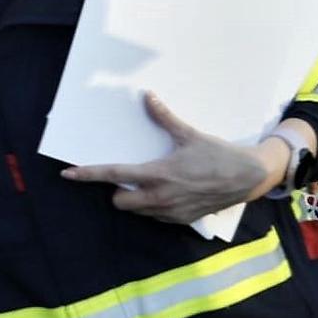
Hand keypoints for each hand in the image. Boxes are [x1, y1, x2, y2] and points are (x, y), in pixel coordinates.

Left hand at [61, 93, 283, 223]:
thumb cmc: (218, 155)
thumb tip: (148, 97)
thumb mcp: (189, 135)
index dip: (89, 175)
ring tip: (150, 184)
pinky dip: (154, 207)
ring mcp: (171, 212)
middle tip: (130, 177)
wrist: (249, 178)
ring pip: (137, 211)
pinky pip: (156, 217)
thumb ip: (164, 118)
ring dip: (136, 200)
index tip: (68, 174)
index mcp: (158, 174)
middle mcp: (160, 197)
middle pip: (120, 202)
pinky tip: (167, 193)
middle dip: (118, 192)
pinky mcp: (183, 220)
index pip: (114, 175)